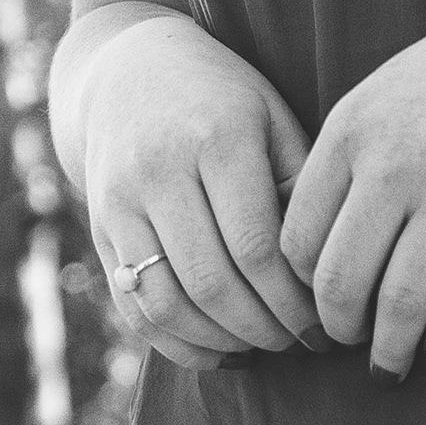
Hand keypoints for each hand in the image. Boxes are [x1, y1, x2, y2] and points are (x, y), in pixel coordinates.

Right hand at [80, 11, 323, 366]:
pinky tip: (221, 352)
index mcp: (216, 137)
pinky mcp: (98, 229)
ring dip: (222, 341)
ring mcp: (119, 202)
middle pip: (211, 282)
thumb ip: (301, 186)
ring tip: (265, 347)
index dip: (293, 299)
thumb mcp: (273, 119)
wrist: (127, 72)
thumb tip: (324, 272)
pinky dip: (177, 343)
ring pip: (166, 302)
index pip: (256, 246)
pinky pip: (133, 306)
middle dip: (263, 328)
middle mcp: (158, 170)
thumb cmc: (224, 100)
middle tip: (301, 343)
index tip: (326, 323)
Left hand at [278, 0, 425, 378]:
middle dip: (339, 330)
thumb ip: (345, 161)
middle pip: (339, 281)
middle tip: (349, 343)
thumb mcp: (384, 93)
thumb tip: (309, 252)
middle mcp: (394, 164)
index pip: (296, 239)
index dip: (301, 286)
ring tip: (392, 366)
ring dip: (392, 350)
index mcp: (351, 130)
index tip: (317, 302)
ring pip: (401, 303)